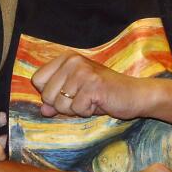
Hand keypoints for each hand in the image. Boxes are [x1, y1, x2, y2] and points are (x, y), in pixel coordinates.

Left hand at [32, 52, 146, 118]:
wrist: (134, 95)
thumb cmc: (104, 94)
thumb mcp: (76, 95)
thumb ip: (57, 100)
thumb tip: (43, 110)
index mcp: (66, 58)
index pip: (37, 80)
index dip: (50, 94)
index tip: (68, 94)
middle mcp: (72, 61)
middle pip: (46, 95)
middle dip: (63, 105)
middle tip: (83, 98)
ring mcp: (82, 72)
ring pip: (60, 104)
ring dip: (76, 109)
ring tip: (91, 100)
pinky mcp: (92, 85)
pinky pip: (76, 109)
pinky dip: (87, 112)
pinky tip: (98, 103)